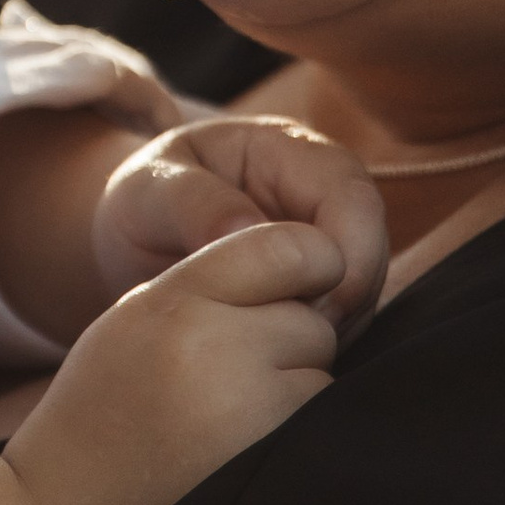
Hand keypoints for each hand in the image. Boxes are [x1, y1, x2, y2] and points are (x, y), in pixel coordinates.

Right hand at [6, 217, 347, 504]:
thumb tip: (321, 262)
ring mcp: (246, 414)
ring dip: (296, 385)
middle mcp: (214, 349)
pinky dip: (294, 429)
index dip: (309, 261)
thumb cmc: (105, 404)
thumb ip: (215, 283)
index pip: (286, 249)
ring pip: (323, 373)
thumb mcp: (137, 316)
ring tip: (229, 412)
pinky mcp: (266, 466)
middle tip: (233, 369)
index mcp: (174, 302)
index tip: (303, 280)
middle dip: (289, 337)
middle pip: (311, 318)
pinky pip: (315, 425)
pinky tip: (240, 445)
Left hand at [92, 114, 387, 334]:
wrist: (133, 241)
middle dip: (347, 298)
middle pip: (372, 246)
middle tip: (302, 341)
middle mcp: (322, 188)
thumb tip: (244, 229)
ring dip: (338, 323)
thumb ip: (193, 202)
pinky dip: (327, 338)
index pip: (352, 196)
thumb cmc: (143, 202)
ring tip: (283, 350)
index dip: (347, 254)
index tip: (312, 306)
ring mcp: (329, 235)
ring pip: (368, 287)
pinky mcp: (324, 279)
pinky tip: (286, 355)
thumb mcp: (149, 189)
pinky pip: (350, 314)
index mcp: (287, 149)